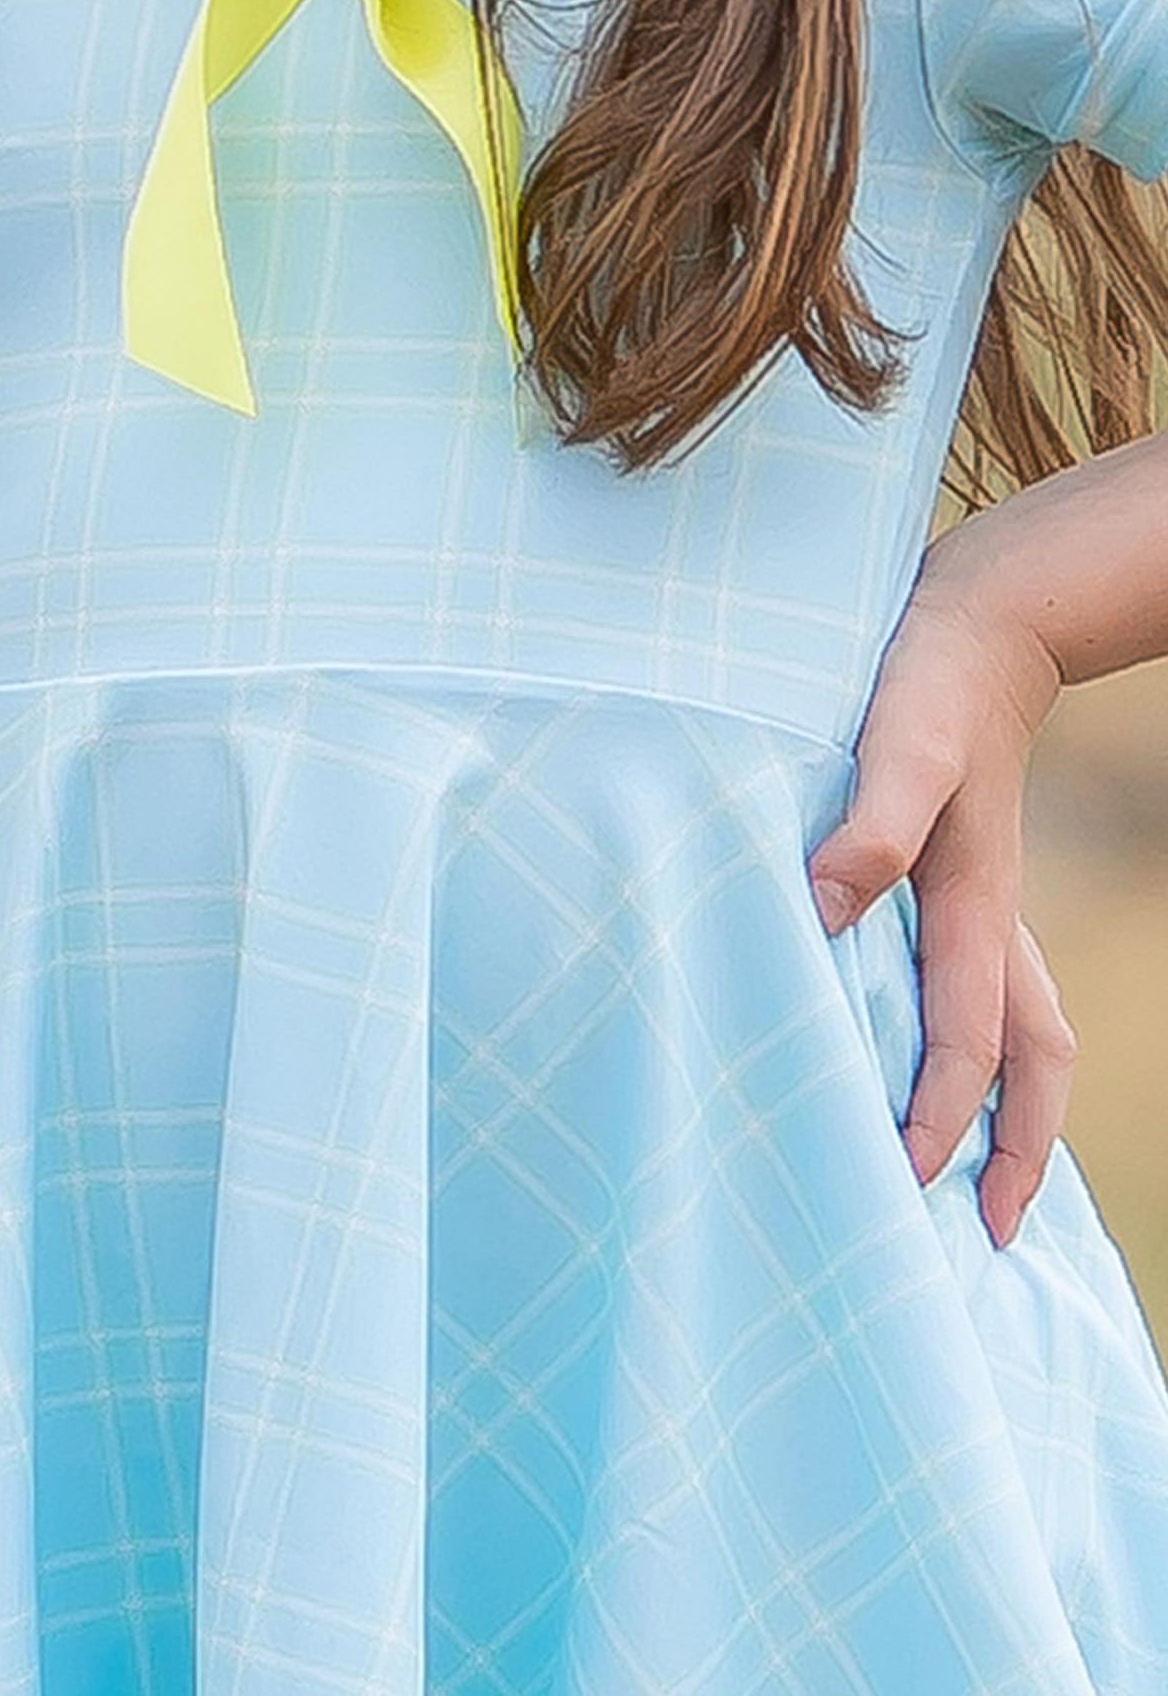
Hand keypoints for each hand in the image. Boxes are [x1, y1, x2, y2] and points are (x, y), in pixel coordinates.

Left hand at [809, 564, 1073, 1249]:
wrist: (976, 621)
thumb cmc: (926, 681)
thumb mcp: (893, 744)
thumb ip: (868, 827)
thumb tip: (823, 911)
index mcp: (973, 903)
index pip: (969, 1039)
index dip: (944, 1116)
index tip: (909, 1182)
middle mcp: (988, 916)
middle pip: (1031, 1058)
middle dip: (1019, 1147)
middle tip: (995, 1234)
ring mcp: (981, 899)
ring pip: (1019, 1028)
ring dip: (1007, 1104)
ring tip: (973, 1176)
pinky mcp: (956, 875)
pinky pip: (981, 986)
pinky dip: (974, 1040)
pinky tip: (919, 1051)